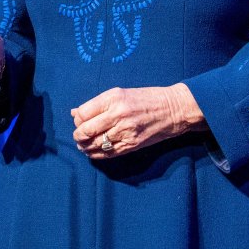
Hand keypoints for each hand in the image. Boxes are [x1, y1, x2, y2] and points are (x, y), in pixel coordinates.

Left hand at [71, 84, 206, 159]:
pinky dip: (97, 155)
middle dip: (78, 135)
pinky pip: (108, 153)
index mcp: (114, 98)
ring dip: (85, 147)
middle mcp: (118, 114)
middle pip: (86, 130)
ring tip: (83, 146)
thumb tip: (75, 112)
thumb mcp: (121, 93)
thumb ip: (98, 104)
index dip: (77, 120)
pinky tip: (93, 152)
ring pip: (95, 144)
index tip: (79, 122)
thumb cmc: (146, 98)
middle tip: (78, 136)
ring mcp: (125, 131)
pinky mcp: (132, 144)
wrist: (173, 109)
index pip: (84, 113)